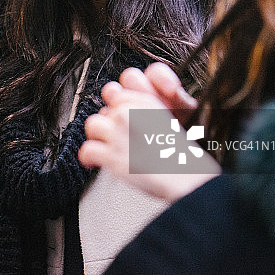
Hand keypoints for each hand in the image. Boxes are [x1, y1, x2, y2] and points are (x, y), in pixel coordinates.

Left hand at [79, 66, 218, 201]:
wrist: (187, 179)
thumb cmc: (181, 157)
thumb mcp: (168, 122)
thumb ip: (144, 113)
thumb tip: (118, 112)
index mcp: (146, 103)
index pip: (119, 94)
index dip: (119, 108)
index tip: (121, 119)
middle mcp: (129, 114)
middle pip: (105, 109)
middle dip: (109, 123)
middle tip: (116, 138)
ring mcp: (118, 133)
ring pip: (93, 125)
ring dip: (97, 137)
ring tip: (104, 147)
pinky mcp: (111, 154)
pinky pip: (87, 150)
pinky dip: (88, 158)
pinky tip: (93, 163)